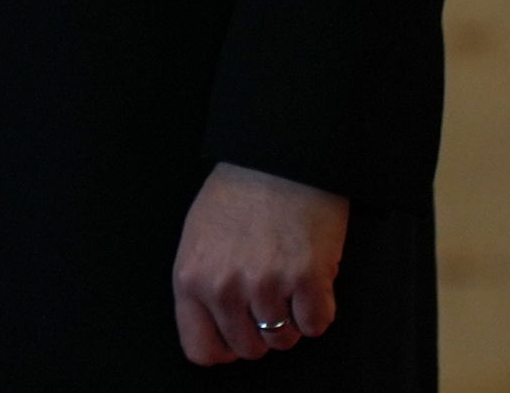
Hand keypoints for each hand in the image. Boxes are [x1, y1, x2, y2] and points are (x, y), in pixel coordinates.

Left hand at [174, 162, 346, 364]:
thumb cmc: (237, 194)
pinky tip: (310, 281)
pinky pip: (317, 325)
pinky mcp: (307, 279)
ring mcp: (266, 285)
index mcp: (191, 279)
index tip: (236, 335)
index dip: (223, 348)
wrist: (278, 160)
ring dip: (291, 319)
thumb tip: (214, 325)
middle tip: (268, 299)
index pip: (200, 349)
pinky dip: (318, 310)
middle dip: (261, 331)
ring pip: (284, 340)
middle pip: (248, 349)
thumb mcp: (198, 238)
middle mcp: (224, 287)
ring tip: (287, 283)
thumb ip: (201, 284)